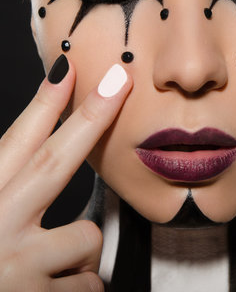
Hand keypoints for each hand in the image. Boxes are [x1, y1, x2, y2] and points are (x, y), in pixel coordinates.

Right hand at [0, 55, 131, 290]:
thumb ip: (8, 190)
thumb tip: (36, 162)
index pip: (14, 144)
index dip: (43, 105)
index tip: (68, 69)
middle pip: (53, 162)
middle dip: (91, 117)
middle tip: (121, 80)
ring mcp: (18, 264)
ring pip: (86, 239)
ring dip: (78, 256)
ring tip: (46, 273)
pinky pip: (89, 284)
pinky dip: (78, 288)